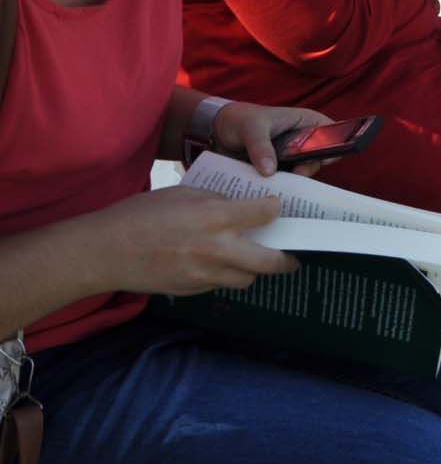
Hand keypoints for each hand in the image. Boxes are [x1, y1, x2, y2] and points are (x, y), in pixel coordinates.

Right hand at [91, 187, 298, 295]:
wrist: (105, 252)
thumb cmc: (140, 215)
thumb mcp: (183, 193)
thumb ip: (216, 201)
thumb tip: (240, 207)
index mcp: (214, 217)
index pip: (266, 214)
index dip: (277, 208)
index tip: (278, 207)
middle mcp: (215, 249)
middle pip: (270, 262)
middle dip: (287, 259)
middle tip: (293, 254)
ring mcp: (204, 274)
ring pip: (247, 279)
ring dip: (256, 270)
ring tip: (256, 259)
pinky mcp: (192, 289)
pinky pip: (221, 285)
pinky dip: (227, 276)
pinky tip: (221, 264)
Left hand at [212, 102, 334, 176]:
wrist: (218, 131)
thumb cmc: (240, 119)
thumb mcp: (252, 129)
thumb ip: (261, 147)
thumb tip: (270, 171)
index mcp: (306, 122)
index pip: (332, 133)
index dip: (334, 145)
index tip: (323, 159)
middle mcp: (303, 140)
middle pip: (319, 158)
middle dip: (309, 168)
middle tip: (296, 175)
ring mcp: (291, 157)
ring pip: (303, 172)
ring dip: (293, 181)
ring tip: (278, 185)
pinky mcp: (279, 170)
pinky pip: (286, 181)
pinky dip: (281, 187)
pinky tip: (271, 191)